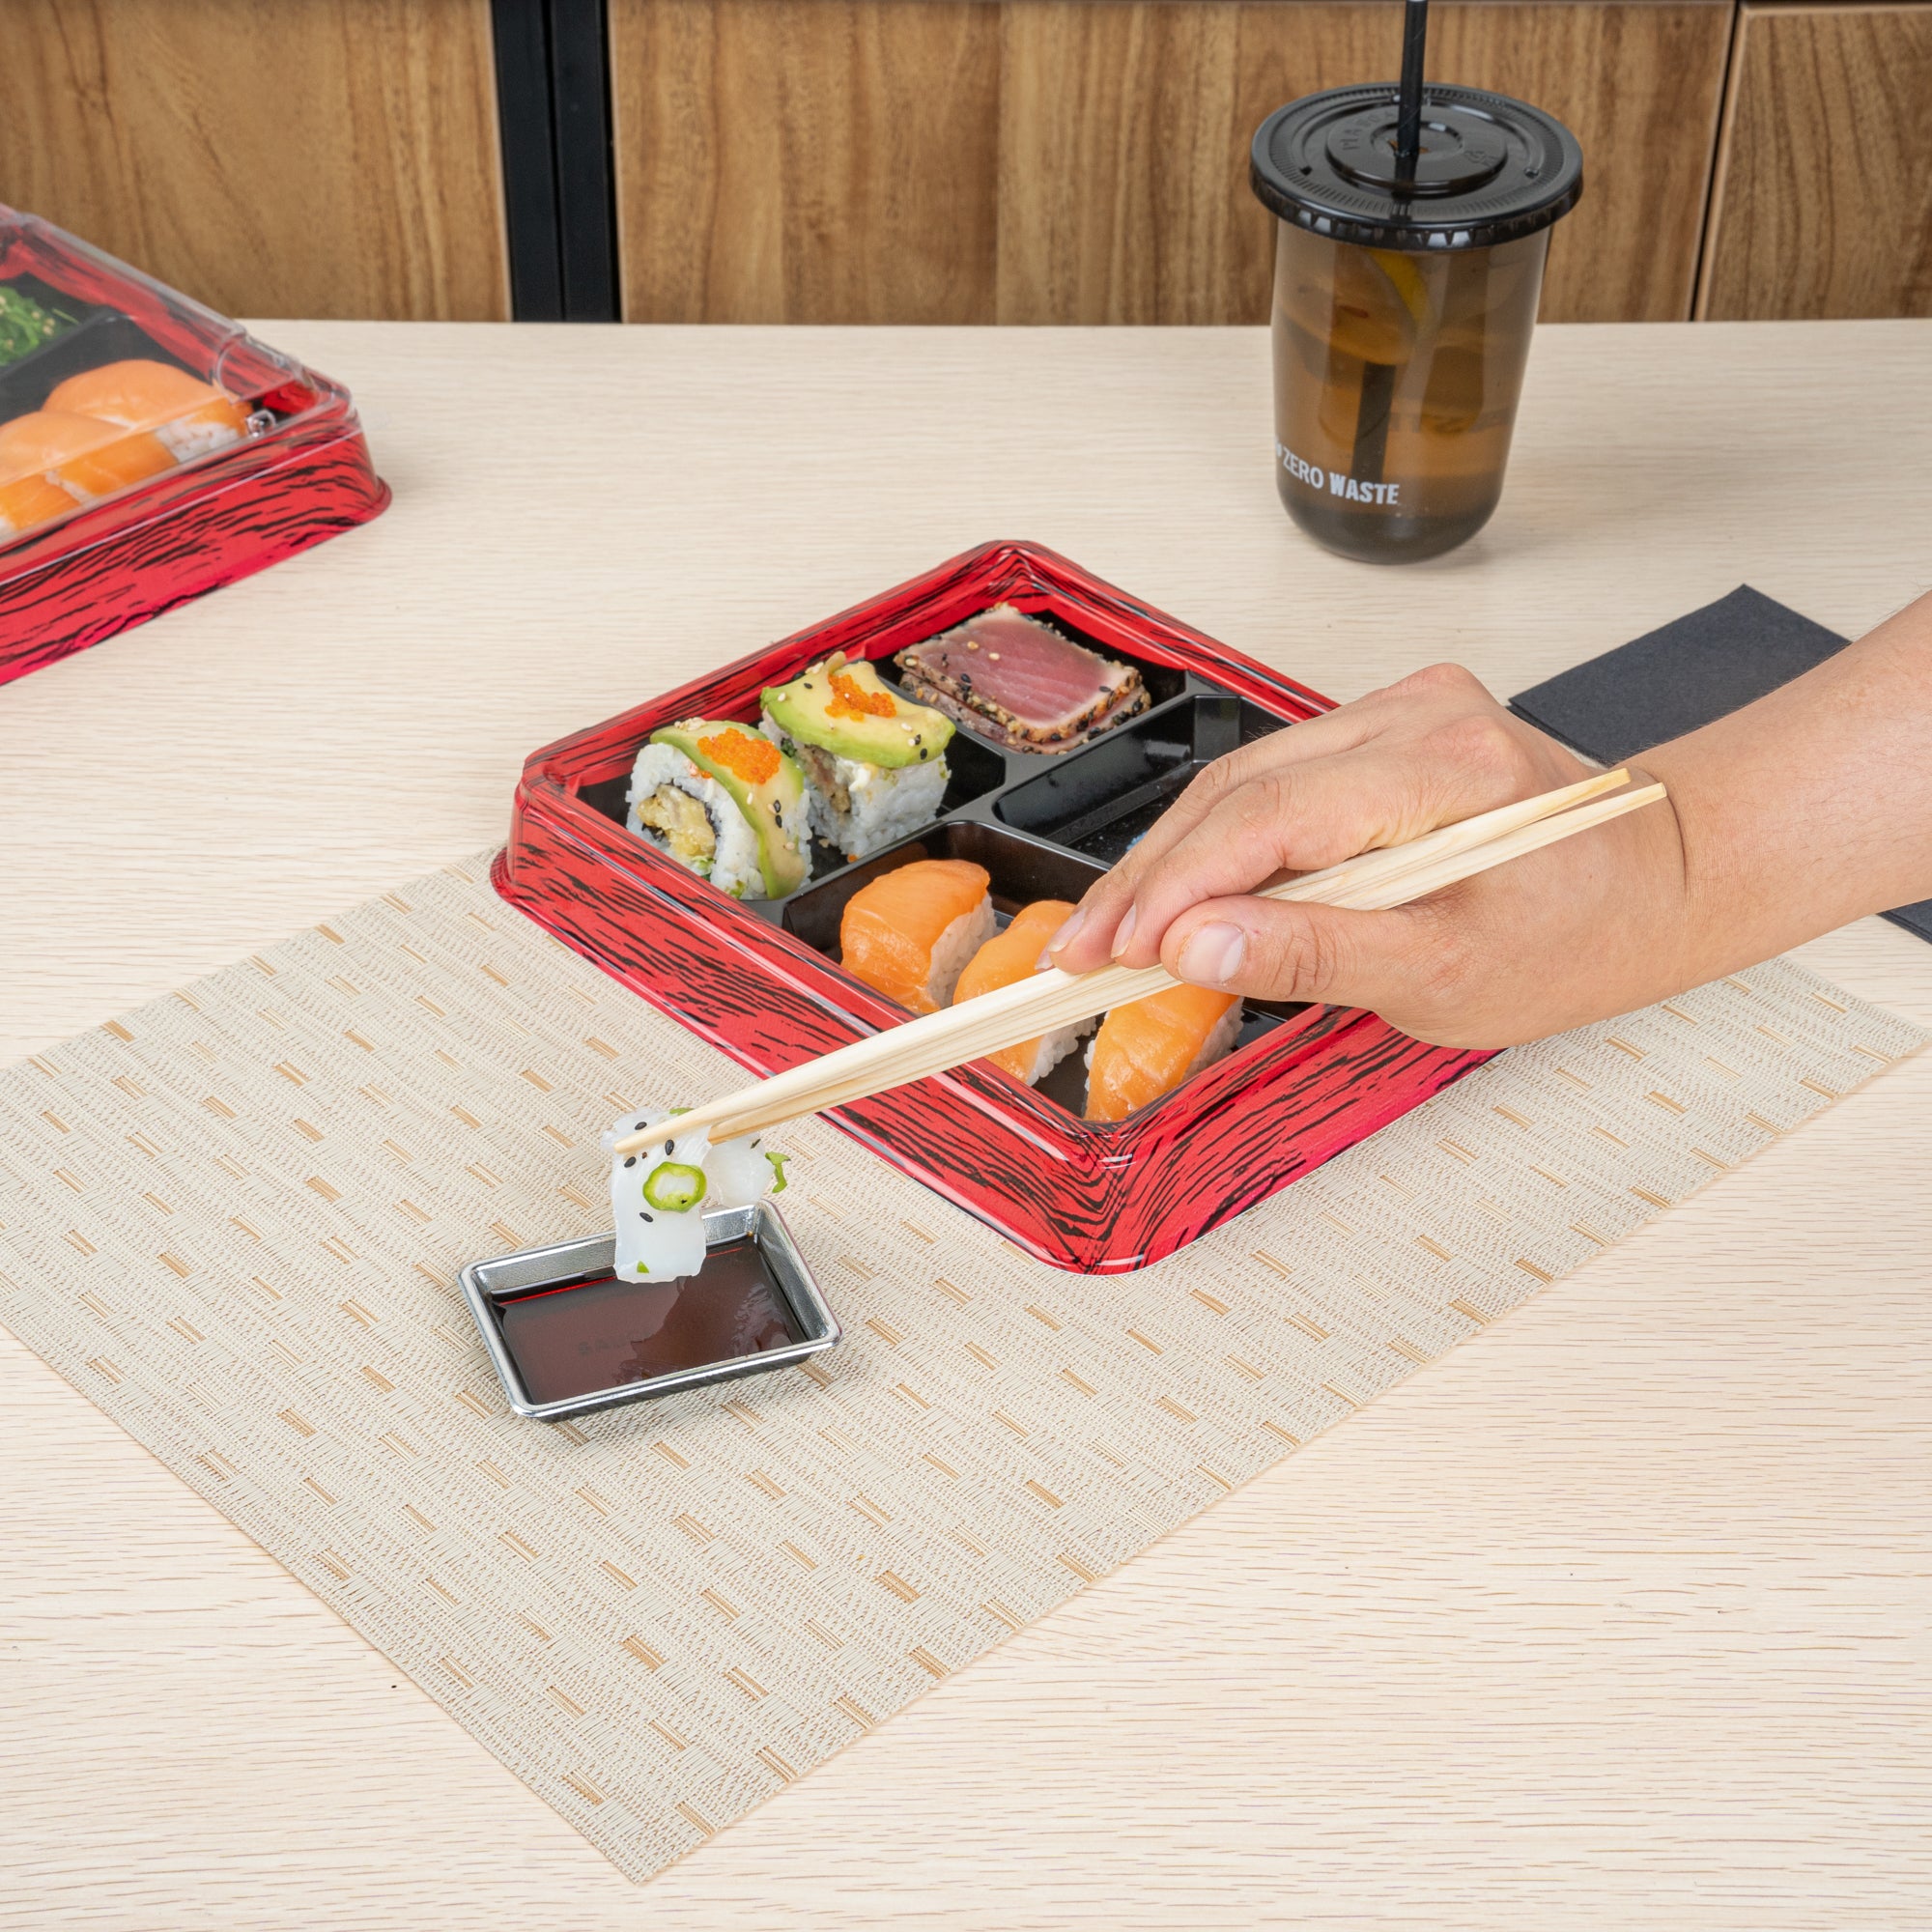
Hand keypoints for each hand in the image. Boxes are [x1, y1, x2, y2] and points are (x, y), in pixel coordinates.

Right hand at [1043, 664, 1693, 1048]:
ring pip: (1244, 781)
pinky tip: (1182, 894)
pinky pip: (1276, 779)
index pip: (1262, 821)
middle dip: (1148, 879)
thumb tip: (1192, 946)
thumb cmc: (1574, 937)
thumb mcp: (1446, 978)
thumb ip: (1313, 957)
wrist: (1656, 882)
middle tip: (1080, 953)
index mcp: (1444, 771)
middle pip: (1236, 790)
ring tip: (1113, 934)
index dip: (1167, 890)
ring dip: (1174, 861)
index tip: (1105, 954)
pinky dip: (1223, 841)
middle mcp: (1419, 714)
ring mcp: (1402, 708)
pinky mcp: (1389, 723)